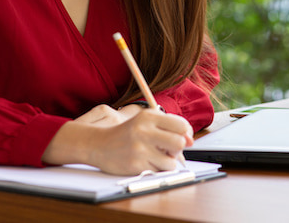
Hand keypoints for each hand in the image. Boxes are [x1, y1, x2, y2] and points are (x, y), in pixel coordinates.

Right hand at [42, 107, 193, 174]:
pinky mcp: (135, 165)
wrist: (98, 144)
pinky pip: (158, 172)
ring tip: (155, 157)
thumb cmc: (127, 133)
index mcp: (148, 116)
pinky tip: (145, 162)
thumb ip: (169, 128)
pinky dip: (156, 170)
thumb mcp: (145, 122)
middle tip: (168, 149)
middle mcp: (144, 130)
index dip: (186, 134)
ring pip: (171, 162)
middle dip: (177, 149)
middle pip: (179, 143)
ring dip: (167, 162)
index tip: (181, 137)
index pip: (181, 125)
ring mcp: (139, 149)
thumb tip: (191, 141)